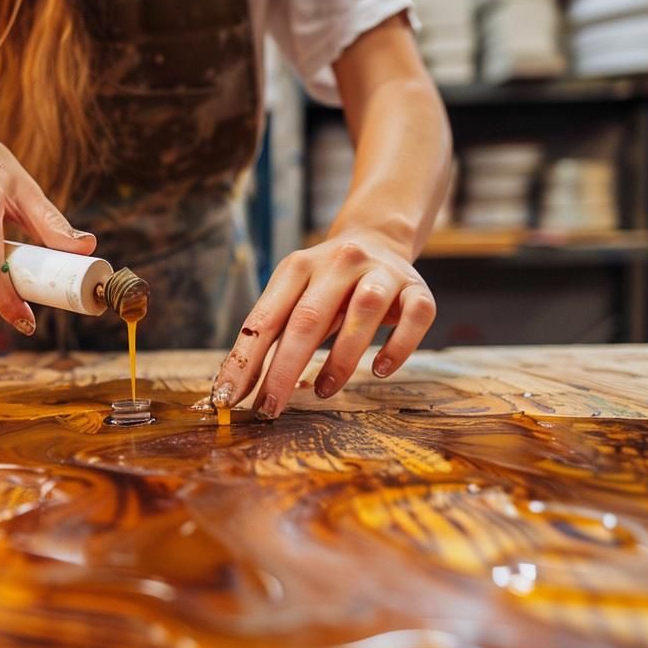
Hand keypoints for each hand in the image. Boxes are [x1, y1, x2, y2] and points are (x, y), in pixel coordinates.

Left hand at [212, 230, 436, 417]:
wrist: (377, 239)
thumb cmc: (324, 284)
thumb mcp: (292, 295)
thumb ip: (270, 333)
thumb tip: (238, 386)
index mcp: (297, 266)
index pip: (264, 319)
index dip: (244, 361)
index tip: (229, 398)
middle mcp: (339, 263)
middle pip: (308, 319)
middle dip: (284, 370)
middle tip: (270, 408)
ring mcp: (381, 273)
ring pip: (363, 313)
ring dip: (340, 359)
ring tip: (324, 390)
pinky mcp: (418, 289)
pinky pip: (414, 317)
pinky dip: (397, 347)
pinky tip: (380, 370)